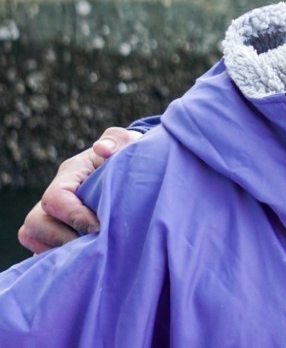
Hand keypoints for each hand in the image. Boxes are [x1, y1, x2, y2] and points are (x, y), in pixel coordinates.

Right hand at [17, 127, 142, 253]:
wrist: (135, 167)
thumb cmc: (130, 155)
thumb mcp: (129, 143)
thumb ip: (118, 140)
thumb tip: (103, 148)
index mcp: (69, 174)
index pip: (55, 200)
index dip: (74, 217)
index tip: (100, 227)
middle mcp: (55, 196)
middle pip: (35, 224)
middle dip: (64, 239)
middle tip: (95, 246)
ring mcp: (53, 216)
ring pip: (35, 240)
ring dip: (61, 251)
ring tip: (91, 253)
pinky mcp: (57, 234)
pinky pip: (45, 253)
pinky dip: (63, 259)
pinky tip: (88, 259)